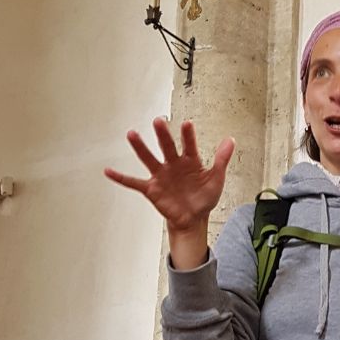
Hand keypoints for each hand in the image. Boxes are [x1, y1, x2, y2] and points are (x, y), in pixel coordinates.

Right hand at [105, 119, 234, 267]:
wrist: (194, 219)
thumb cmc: (204, 197)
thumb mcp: (216, 179)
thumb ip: (221, 160)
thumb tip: (230, 139)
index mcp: (190, 161)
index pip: (189, 144)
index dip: (188, 136)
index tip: (187, 124)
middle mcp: (173, 164)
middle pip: (167, 147)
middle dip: (163, 135)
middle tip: (159, 121)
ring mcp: (161, 175)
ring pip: (149, 159)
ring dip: (140, 148)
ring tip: (132, 134)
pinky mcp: (151, 189)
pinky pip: (134, 182)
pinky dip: (121, 178)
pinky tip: (108, 171)